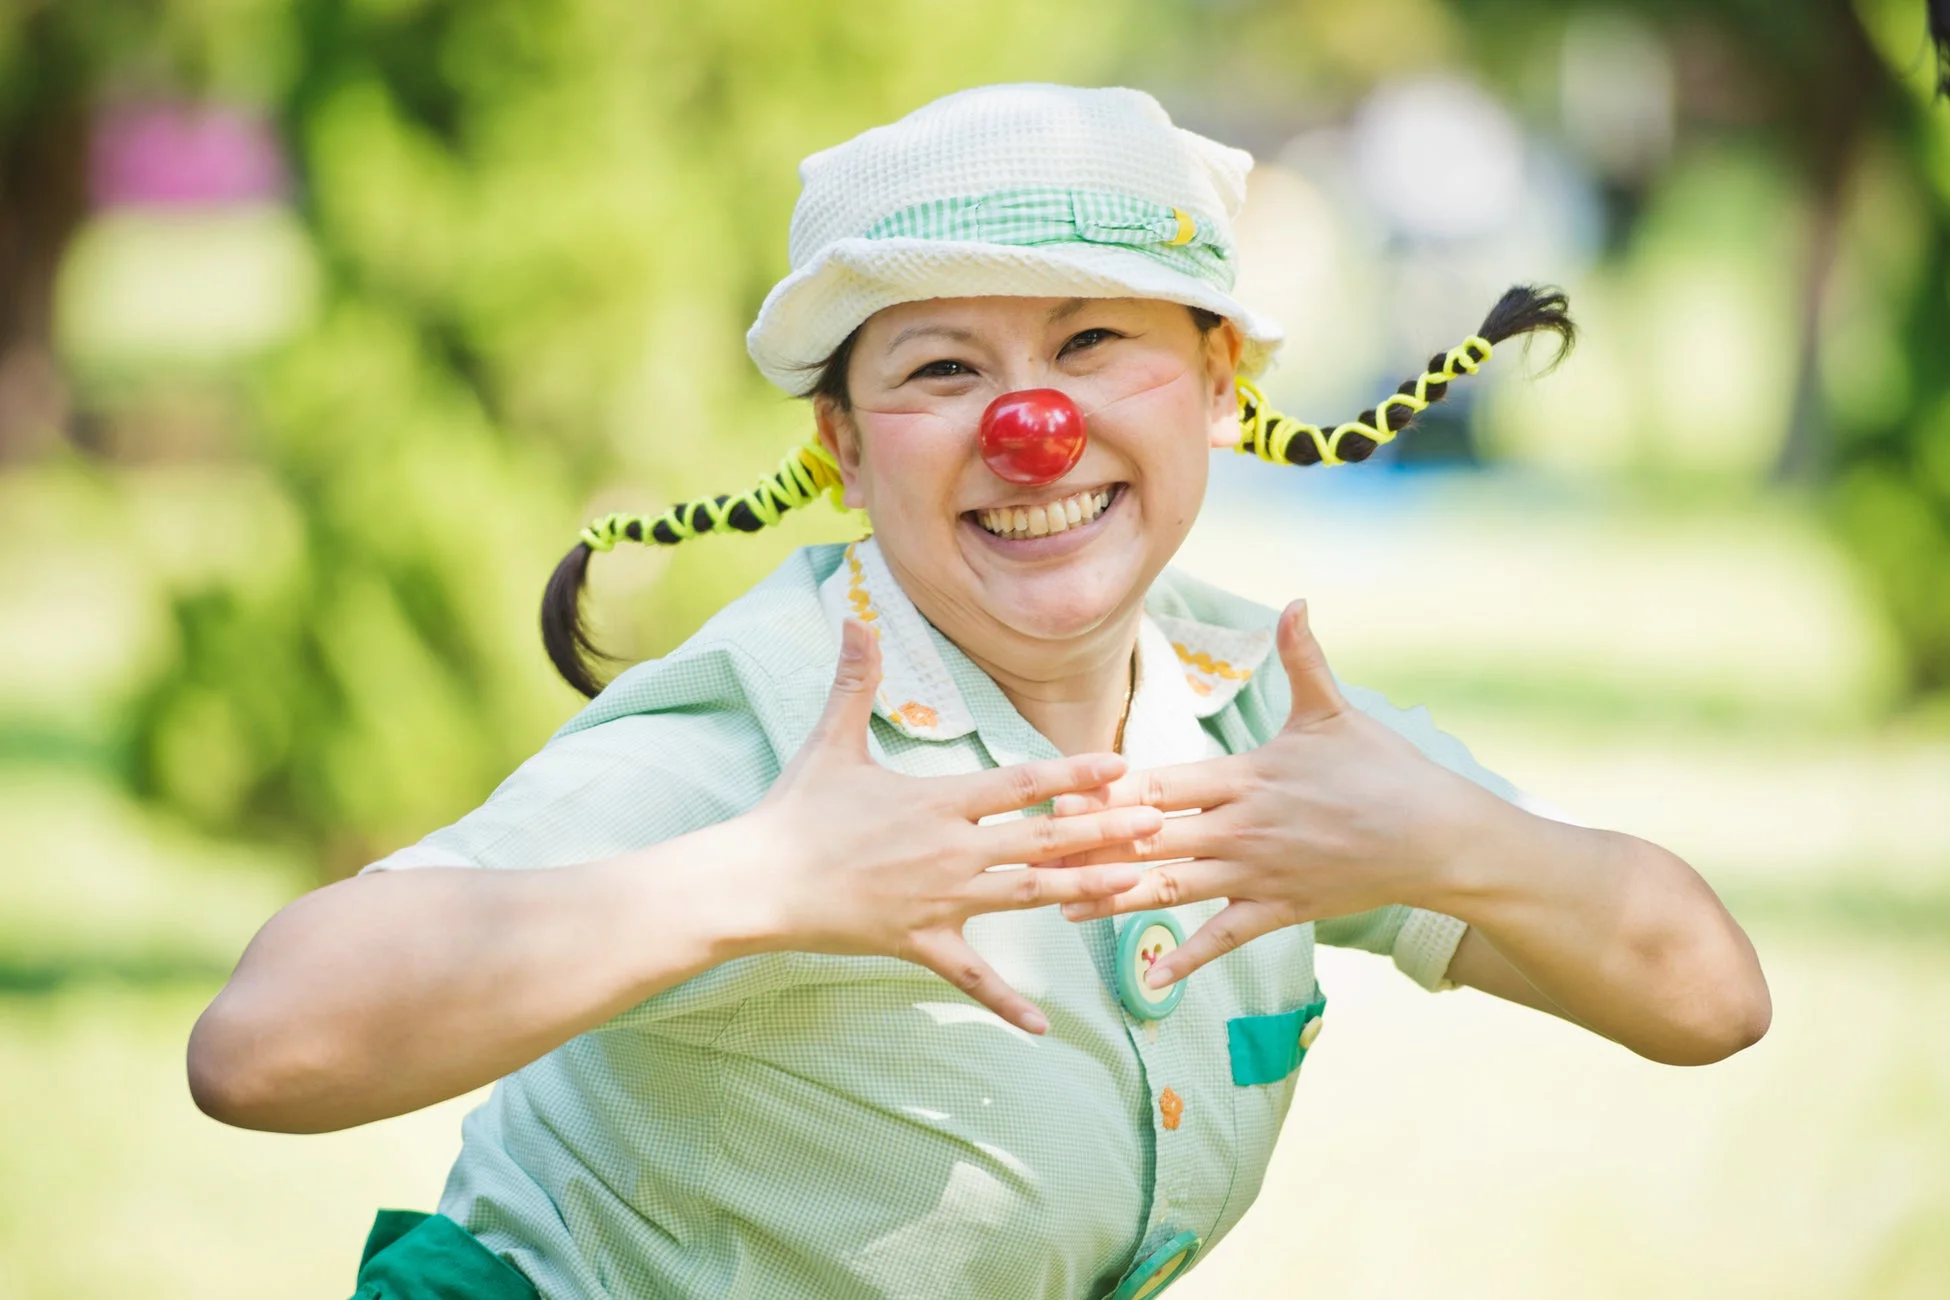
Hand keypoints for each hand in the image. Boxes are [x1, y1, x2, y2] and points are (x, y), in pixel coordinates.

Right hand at [739, 620, 1165, 1032]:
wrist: (758, 883)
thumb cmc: (795, 811)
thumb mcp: (829, 741)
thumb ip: (853, 680)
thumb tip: (854, 615)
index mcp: (939, 802)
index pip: (1022, 785)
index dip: (1075, 775)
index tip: (1122, 767)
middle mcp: (951, 851)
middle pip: (1043, 840)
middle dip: (1105, 832)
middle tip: (1159, 825)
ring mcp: (940, 902)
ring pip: (1028, 898)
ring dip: (1085, 892)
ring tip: (1137, 888)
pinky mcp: (920, 944)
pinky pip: (972, 977)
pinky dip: (1007, 1003)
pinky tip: (1044, 1027)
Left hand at [1049, 601, 1495, 988]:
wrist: (1438, 838)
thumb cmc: (1386, 770)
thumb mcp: (1336, 711)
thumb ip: (1303, 658)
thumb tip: (1294, 601)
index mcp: (1246, 777)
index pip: (1161, 783)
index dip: (1108, 791)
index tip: (1058, 794)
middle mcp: (1242, 829)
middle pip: (1151, 838)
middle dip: (1092, 846)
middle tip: (1034, 853)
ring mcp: (1259, 873)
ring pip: (1174, 888)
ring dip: (1116, 899)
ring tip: (1061, 908)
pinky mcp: (1280, 909)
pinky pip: (1224, 936)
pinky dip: (1188, 956)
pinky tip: (1150, 976)